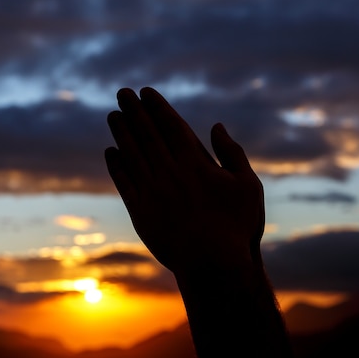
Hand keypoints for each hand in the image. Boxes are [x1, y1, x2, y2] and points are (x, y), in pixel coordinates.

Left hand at [105, 87, 264, 277]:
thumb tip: (216, 126)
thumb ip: (233, 153)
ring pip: (132, 155)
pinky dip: (116, 166)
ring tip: (113, 116)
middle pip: (147, 135)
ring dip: (121, 133)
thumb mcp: (247, 185)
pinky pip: (125, 183)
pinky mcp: (141, 213)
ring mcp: (153, 193)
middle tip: (122, 93)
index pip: (170, 126)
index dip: (157, 107)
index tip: (145, 93)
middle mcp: (170, 173)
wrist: (212, 264)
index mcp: (195, 163)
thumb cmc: (236, 226)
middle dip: (134, 111)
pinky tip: (111, 152)